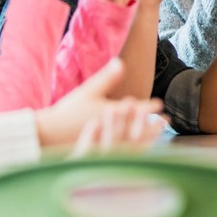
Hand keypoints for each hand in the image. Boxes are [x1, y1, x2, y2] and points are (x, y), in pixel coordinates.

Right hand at [35, 58, 163, 148]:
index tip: (161, 104)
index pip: (135, 110)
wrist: (49, 134)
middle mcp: (112, 131)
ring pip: (134, 142)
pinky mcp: (102, 154)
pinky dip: (136, 150)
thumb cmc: (68, 112)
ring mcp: (108, 144)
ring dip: (148, 138)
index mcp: (110, 115)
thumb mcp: (88, 91)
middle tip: (167, 121)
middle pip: (139, 128)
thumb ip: (107, 78)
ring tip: (159, 134)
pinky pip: (124, 154)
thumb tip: (120, 62)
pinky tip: (141, 149)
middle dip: (153, 124)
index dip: (149, 107)